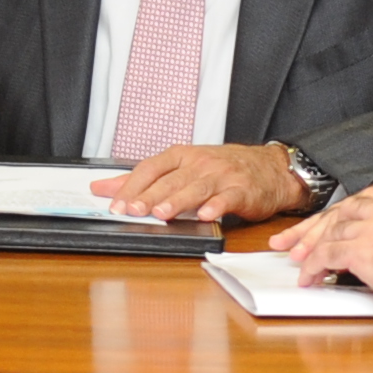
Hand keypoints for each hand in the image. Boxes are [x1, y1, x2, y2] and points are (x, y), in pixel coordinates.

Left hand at [103, 140, 301, 221]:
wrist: (269, 168)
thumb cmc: (222, 170)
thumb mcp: (182, 168)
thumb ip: (143, 180)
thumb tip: (103, 188)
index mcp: (182, 156)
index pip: (151, 168)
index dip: (132, 186)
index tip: (116, 203)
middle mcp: (199, 163)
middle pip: (170, 180)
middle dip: (149, 196)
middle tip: (132, 210)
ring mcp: (221, 176)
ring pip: (196, 188)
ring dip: (178, 201)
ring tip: (162, 213)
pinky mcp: (242, 190)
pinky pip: (227, 198)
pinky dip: (216, 206)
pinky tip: (206, 215)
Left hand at [267, 172, 372, 313]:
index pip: (359, 204)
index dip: (337, 218)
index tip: (324, 228)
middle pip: (337, 215)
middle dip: (312, 230)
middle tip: (292, 243)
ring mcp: (370, 227)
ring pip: (328, 235)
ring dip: (310, 251)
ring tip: (299, 265)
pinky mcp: (361, 250)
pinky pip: (326, 256)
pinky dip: (313, 267)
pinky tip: (308, 278)